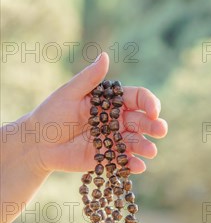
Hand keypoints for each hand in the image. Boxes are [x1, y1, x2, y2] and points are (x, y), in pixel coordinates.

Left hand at [29, 52, 167, 172]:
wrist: (37, 141)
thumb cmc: (52, 113)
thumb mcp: (69, 93)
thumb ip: (90, 78)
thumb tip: (105, 56)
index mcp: (112, 101)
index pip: (138, 99)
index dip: (149, 103)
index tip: (153, 111)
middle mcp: (117, 120)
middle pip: (142, 121)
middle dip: (154, 126)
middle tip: (160, 130)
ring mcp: (114, 140)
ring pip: (136, 142)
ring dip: (146, 146)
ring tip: (150, 151)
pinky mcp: (107, 158)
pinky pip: (124, 161)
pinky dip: (133, 164)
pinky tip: (139, 166)